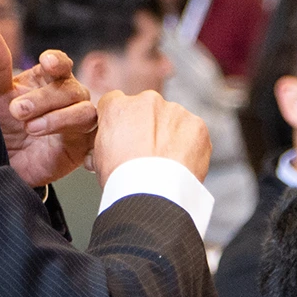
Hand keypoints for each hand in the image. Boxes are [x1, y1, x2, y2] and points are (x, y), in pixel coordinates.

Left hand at [0, 28, 98, 188]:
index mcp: (47, 79)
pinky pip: (93, 138)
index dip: (56, 61)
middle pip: (70, 88)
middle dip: (44, 98)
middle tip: (16, 111)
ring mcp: (76, 120)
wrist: (4, 164)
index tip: (45, 63)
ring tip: (30, 129)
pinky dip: (81, 140)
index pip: (60, 63)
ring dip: (59, 118)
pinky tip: (57, 147)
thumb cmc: (3, 124)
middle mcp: (66, 96)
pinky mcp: (82, 145)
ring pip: (84, 111)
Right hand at [93, 89, 211, 184]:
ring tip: (166, 163)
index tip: (124, 136)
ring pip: (172, 119)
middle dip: (147, 126)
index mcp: (118, 108)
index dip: (120, 121)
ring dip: (169, 135)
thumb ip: (104, 141)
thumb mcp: (99, 159)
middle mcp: (147, 101)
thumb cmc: (123, 181)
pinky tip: (181, 164)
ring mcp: (175, 111)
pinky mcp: (197, 125)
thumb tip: (108, 146)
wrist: (153, 195)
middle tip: (147, 153)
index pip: (116, 102)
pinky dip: (189, 146)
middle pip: (147, 109)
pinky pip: (192, 132)